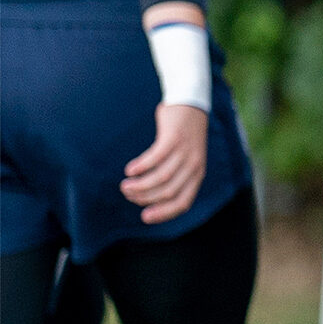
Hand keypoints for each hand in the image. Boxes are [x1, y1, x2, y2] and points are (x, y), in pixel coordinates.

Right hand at [122, 104, 209, 223]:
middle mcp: (194, 166)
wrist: (190, 105)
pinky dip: (141, 166)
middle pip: (168, 192)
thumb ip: (175, 177)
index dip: (164, 213)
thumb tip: (149, 199)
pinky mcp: (174, 138)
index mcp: (197, 175)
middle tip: (127, 193)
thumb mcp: (184, 160)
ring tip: (125, 185)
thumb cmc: (182, 137)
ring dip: (140, 185)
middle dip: (145, 198)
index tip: (144, 217)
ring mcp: (185, 152)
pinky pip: (156, 157)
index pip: (183, 202)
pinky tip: (130, 170)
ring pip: (161, 177)